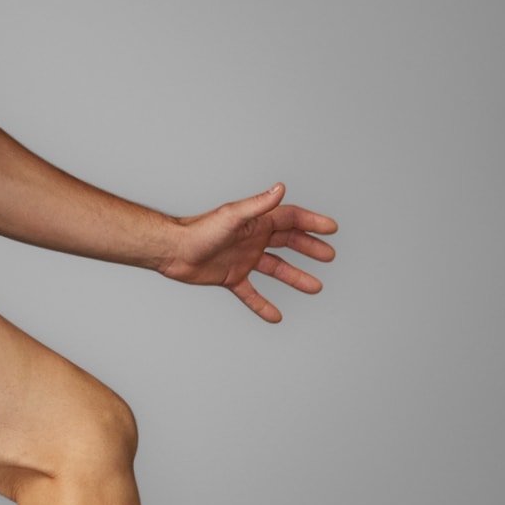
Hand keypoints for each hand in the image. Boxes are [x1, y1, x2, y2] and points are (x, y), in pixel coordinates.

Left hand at [155, 183, 336, 323]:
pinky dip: (263, 305)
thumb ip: (258, 205)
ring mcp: (243, 258)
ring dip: (295, 277)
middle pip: (288, 242)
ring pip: (275, 268)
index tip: (332, 228)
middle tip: (328, 257)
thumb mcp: (233, 216)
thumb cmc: (198, 231)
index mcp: (256, 222)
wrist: (172, 251)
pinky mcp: (230, 277)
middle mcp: (252, 239)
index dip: (312, 222)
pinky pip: (251, 293)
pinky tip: (276, 316)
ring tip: (315, 287)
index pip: (291, 219)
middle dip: (309, 248)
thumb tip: (281, 188)